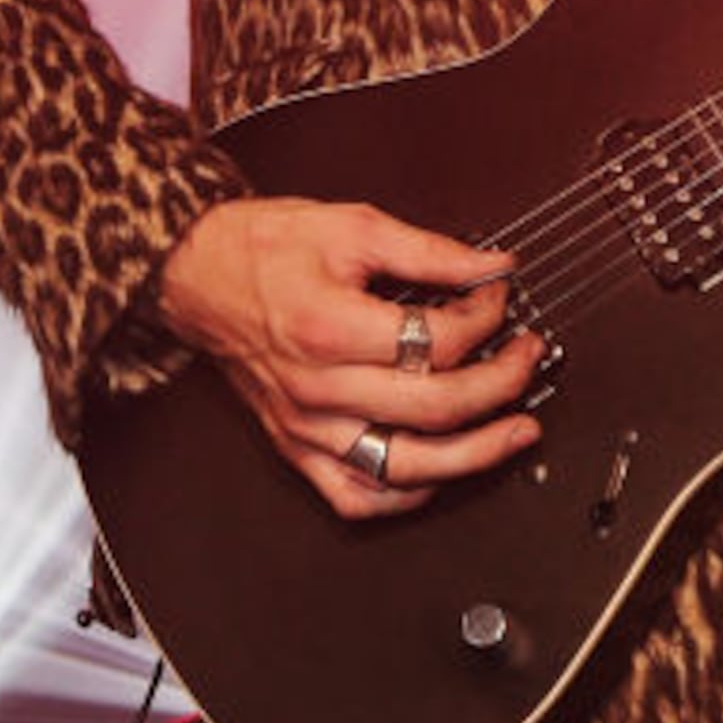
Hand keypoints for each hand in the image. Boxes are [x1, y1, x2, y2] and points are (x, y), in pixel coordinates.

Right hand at [152, 195, 541, 520]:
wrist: (197, 272)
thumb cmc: (263, 248)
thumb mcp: (351, 226)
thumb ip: (428, 251)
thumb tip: (490, 265)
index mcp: (331, 326)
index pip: (437, 340)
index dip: (485, 318)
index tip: (497, 297)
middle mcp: (319, 386)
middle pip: (436, 408)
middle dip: (501, 383)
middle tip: (526, 357)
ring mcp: (308, 425)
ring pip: (407, 467)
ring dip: (476, 455)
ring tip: (516, 432)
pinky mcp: (296, 447)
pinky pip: (358, 496)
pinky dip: (408, 495)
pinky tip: (440, 472)